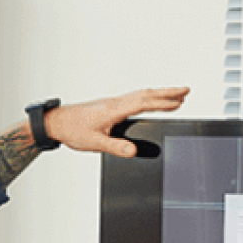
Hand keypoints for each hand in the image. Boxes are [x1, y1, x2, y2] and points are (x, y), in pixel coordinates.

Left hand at [45, 86, 189, 156]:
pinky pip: (134, 99)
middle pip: (147, 94)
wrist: (57, 122)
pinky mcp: (110, 106)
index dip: (163, 101)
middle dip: (168, 93)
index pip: (144, 102)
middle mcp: (115, 103)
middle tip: (186, 91)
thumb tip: (133, 152)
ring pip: (141, 95)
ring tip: (175, 97)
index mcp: (114, 109)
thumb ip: (116, 147)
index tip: (180, 99)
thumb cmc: (73, 130)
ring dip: (159, 95)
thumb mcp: (95, 143)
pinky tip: (151, 102)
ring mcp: (113, 103)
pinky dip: (148, 98)